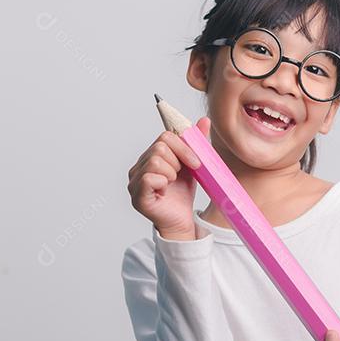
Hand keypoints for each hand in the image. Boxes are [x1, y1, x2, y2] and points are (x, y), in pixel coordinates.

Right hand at [127, 116, 210, 239]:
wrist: (181, 220)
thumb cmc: (182, 194)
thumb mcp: (192, 165)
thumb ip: (196, 143)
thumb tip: (205, 120)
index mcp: (150, 157)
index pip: (165, 137)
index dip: (183, 148)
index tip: (195, 163)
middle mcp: (138, 167)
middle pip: (159, 148)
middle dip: (177, 162)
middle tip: (179, 176)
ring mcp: (134, 181)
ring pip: (155, 161)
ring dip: (171, 173)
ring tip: (171, 184)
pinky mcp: (137, 195)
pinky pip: (149, 178)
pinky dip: (163, 183)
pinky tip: (164, 192)